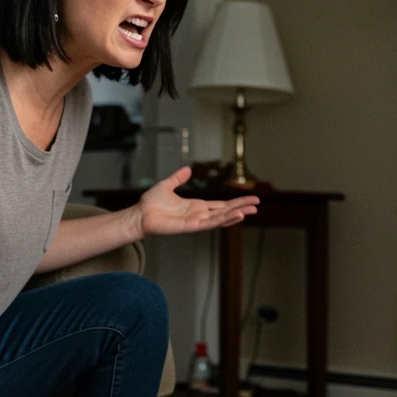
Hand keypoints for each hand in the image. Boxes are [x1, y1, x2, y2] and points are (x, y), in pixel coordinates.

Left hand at [134, 167, 258, 237]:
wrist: (140, 215)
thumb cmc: (150, 204)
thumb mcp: (167, 185)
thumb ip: (178, 178)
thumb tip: (187, 169)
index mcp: (196, 206)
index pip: (221, 205)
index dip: (235, 203)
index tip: (249, 199)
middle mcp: (199, 215)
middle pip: (225, 211)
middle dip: (241, 208)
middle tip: (257, 205)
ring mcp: (196, 221)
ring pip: (221, 218)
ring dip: (236, 215)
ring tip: (251, 211)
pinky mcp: (191, 226)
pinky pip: (210, 223)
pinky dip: (223, 219)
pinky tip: (234, 216)